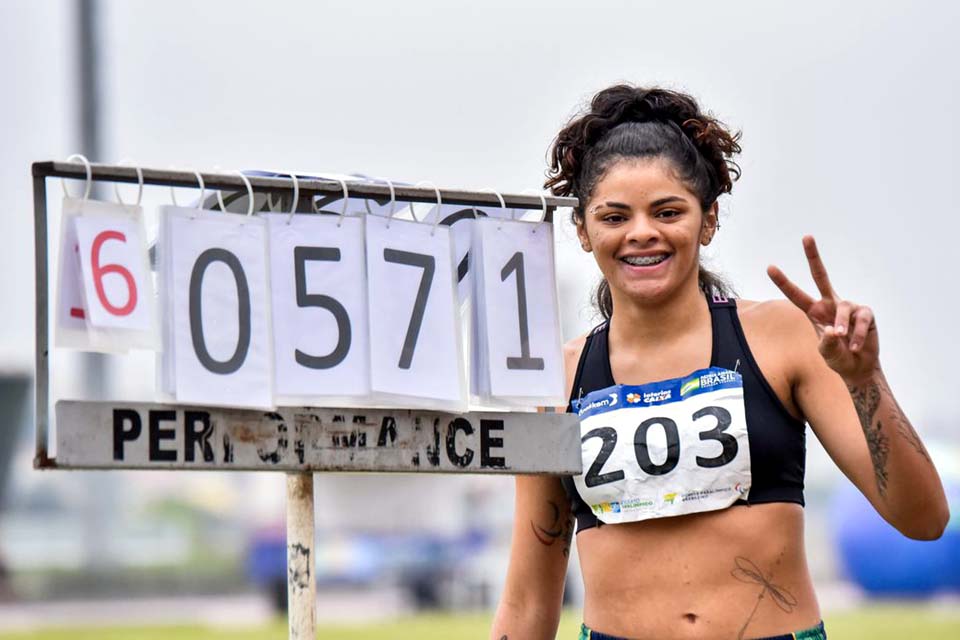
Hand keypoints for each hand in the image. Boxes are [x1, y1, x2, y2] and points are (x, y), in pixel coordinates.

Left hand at [767, 236, 878, 383]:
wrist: (859, 368)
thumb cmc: (838, 358)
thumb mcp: (826, 354)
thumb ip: (825, 344)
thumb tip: (831, 330)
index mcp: (814, 312)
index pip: (796, 295)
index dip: (783, 282)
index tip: (769, 267)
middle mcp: (830, 304)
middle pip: (821, 275)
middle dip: (813, 256)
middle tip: (806, 237)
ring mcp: (849, 307)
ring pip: (843, 308)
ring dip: (842, 324)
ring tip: (841, 338)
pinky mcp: (865, 313)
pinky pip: (860, 320)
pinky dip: (857, 335)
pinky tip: (856, 346)